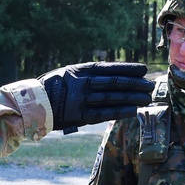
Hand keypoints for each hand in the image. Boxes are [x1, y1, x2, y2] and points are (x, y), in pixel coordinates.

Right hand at [38, 62, 152, 132]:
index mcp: (81, 71)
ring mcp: (82, 100)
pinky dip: (119, 112)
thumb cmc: (54, 87)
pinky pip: (104, 114)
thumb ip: (89, 74)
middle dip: (135, 84)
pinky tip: (133, 111)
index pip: (109, 68)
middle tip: (151, 85)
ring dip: (132, 98)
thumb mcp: (70, 73)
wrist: (34, 104)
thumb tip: (113, 75)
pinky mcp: (80, 116)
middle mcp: (83, 84)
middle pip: (115, 83)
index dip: (128, 69)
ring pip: (112, 98)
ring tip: (147, 98)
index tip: (143, 69)